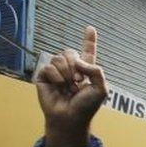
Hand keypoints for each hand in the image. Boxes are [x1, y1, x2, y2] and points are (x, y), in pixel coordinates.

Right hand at [36, 26, 107, 146]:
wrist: (70, 118)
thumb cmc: (86, 106)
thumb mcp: (101, 89)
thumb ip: (96, 71)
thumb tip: (78, 61)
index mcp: (86, 70)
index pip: (87, 51)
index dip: (89, 40)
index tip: (90, 28)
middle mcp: (71, 69)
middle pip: (70, 52)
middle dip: (75, 65)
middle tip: (77, 81)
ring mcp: (57, 72)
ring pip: (59, 58)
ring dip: (66, 73)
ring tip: (68, 87)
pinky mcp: (44, 77)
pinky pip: (49, 67)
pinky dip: (56, 77)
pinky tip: (59, 87)